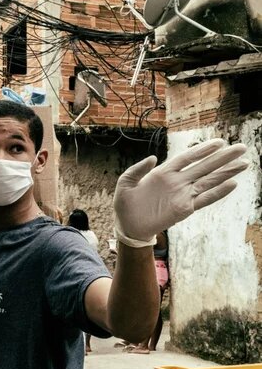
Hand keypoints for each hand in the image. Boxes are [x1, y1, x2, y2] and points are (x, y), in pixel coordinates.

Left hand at [113, 139, 246, 245]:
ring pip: (209, 181)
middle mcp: (177, 182)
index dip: (202, 149)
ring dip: (226, 172)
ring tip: (244, 163)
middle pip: (204, 166)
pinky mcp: (185, 209)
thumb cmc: (125, 204)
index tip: (219, 142)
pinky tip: (232, 184)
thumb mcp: (125, 183)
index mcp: (163, 173)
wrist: (128, 226)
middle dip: (222, 157)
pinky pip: (205, 199)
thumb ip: (137, 169)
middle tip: (241, 148)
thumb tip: (153, 158)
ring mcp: (183, 195)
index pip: (187, 158)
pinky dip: (218, 192)